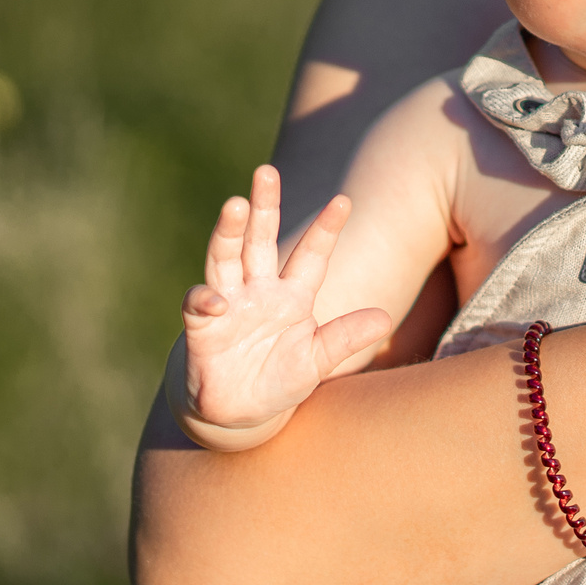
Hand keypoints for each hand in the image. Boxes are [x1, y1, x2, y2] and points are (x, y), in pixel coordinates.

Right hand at [181, 165, 390, 434]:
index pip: (311, 255)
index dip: (325, 229)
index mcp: (292, 295)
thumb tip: (384, 318)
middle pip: (259, 240)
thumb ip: (344, 338)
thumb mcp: (317, 362)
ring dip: (229, 232)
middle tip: (267, 171)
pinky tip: (217, 301)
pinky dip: (207, 300)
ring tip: (235, 204)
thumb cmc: (279, 379)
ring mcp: (229, 304)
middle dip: (263, 206)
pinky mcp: (202, 327)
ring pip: (225, 258)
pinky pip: (200, 305)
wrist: (237, 413)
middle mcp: (258, 290)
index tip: (344, 201)